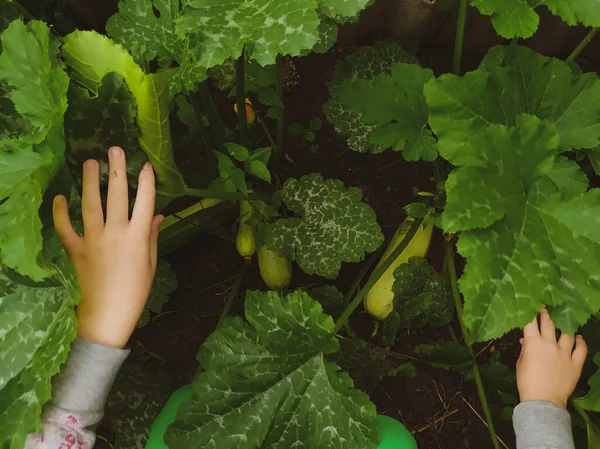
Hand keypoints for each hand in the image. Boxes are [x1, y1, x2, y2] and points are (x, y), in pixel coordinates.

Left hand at [53, 147, 162, 347]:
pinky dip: (60, 212)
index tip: (146, 165)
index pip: (145, 201)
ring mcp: (93, 239)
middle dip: (116, 170)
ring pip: (90, 204)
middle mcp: (116, 232)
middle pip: (117, 195)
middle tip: (114, 150)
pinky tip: (60, 197)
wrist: (107, 315)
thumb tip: (156, 215)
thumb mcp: (150, 264)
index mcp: (138, 236)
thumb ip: (151, 236)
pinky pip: (66, 227)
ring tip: (89, 163)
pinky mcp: (76, 250)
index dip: (146, 181)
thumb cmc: (135, 292)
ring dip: (89, 181)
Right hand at [517, 308, 587, 407]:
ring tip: (564, 321)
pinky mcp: (576, 363)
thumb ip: (525, 350)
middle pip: (549, 323)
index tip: (531, 305)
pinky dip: (581, 341)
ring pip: (566, 334)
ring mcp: (564, 353)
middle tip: (546, 306)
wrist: (542, 401)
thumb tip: (526, 341)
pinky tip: (579, 337)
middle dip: (546, 313)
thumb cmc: (526, 382)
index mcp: (533, 343)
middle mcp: (550, 344)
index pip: (531, 322)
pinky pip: (581, 349)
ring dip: (565, 326)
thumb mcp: (520, 363)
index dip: (531, 312)